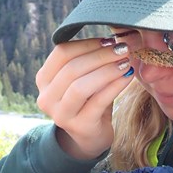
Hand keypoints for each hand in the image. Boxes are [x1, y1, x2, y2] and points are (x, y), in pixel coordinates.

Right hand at [36, 36, 136, 158]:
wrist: (90, 138)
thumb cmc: (89, 101)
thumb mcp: (83, 78)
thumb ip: (90, 59)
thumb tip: (116, 34)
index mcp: (44, 80)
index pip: (62, 53)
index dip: (87, 43)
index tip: (110, 39)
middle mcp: (46, 98)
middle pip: (72, 68)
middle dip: (100, 55)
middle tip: (123, 48)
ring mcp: (61, 115)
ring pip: (81, 86)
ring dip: (106, 70)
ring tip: (126, 61)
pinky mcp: (80, 126)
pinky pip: (98, 101)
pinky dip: (115, 86)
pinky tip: (128, 76)